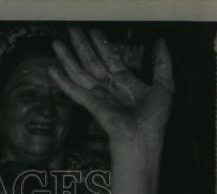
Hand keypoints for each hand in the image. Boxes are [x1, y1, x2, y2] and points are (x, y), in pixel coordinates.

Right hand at [48, 28, 173, 151]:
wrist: (143, 140)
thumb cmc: (154, 119)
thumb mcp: (165, 85)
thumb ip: (162, 63)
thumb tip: (160, 42)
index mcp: (126, 82)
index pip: (110, 58)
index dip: (101, 44)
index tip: (92, 31)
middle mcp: (110, 87)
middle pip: (91, 62)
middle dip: (81, 45)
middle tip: (71, 30)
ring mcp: (99, 96)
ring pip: (80, 72)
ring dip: (67, 57)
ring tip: (56, 43)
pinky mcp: (91, 105)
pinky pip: (74, 90)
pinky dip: (62, 80)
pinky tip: (51, 69)